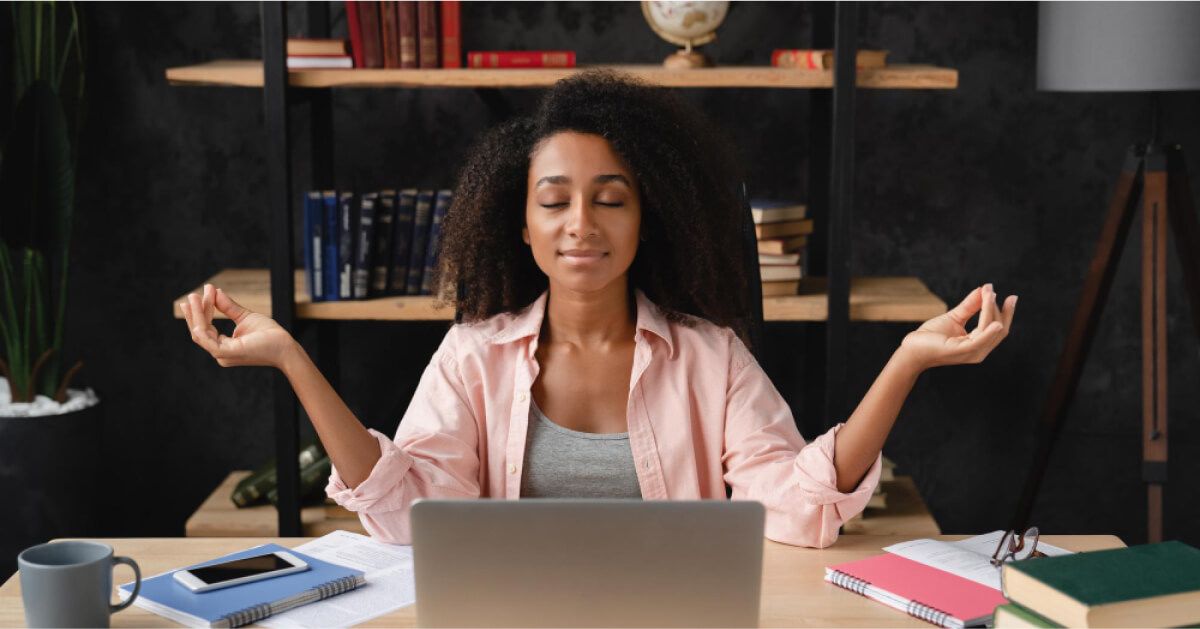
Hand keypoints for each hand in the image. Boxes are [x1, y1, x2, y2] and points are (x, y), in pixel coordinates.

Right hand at [179, 283, 296, 368]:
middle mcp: (220, 353)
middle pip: (199, 332)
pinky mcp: (227, 353)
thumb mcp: (244, 316)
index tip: (199, 295)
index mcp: (224, 347)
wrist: (285, 345)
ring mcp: (223, 355)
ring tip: (194, 297)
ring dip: (195, 314)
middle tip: (190, 295)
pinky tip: (200, 307)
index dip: (200, 312)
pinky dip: (201, 321)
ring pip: (200, 333)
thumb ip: (228, 307)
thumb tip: (214, 291)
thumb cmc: (269, 334)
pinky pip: (206, 338)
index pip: (205, 330)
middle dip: (193, 313)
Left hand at [899, 283, 1015, 371]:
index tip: (1011, 296)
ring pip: (989, 330)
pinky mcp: (961, 351)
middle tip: (993, 291)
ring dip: (991, 311)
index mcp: (978, 344)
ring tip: (989, 294)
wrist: (912, 349)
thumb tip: (984, 289)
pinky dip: (989, 332)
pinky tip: (996, 322)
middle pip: (999, 330)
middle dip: (1002, 310)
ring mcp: (971, 353)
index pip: (999, 328)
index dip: (1006, 313)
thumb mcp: (954, 317)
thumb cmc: (931, 337)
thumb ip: (970, 306)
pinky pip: (979, 341)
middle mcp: (979, 351)